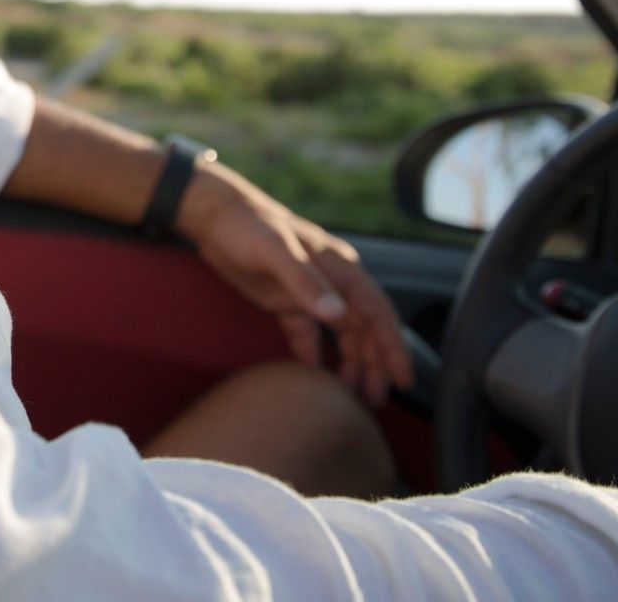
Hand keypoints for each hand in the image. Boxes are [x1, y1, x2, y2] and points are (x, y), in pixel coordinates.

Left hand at [176, 163, 413, 405]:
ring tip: (352, 396)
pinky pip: (307, 335)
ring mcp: (308, 293)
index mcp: (339, 268)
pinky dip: (314, 356)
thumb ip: (305, 281)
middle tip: (375, 400)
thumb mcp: (275, 251)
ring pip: (341, 334)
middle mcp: (331, 282)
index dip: (392, 346)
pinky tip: (316, 379)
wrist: (213, 216)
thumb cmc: (246, 226)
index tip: (403, 378)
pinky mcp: (284, 302)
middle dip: (374, 364)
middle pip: (363, 329)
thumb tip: (338, 315)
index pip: (376, 312)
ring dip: (350, 363)